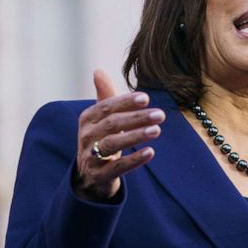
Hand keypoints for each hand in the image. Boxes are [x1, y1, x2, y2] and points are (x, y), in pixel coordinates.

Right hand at [73, 69, 163, 201]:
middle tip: (160, 114)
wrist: (89, 176)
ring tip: (157, 130)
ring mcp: (91, 157)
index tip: (146, 98)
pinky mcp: (99, 175)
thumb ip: (104, 96)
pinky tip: (150, 152)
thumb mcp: (101, 119)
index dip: (126, 102)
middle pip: (112, 124)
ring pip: (113, 144)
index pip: (106, 107)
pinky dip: (134, 160)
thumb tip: (98, 71)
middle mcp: (87, 136)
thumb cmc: (100, 141)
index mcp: (87, 119)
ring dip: (136, 136)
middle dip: (137, 118)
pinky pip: (118, 167)